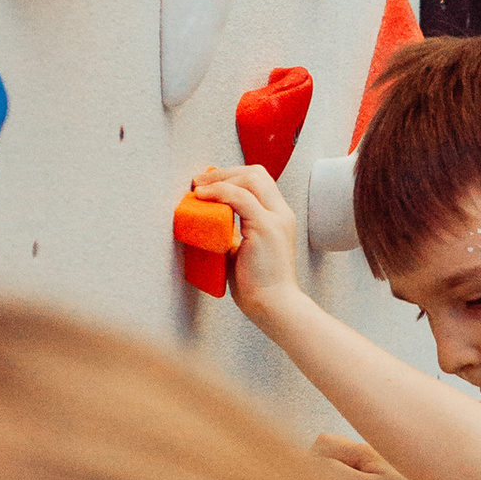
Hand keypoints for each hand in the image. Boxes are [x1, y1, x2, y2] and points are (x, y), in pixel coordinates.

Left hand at [194, 162, 301, 324]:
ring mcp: (276, 219)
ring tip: (198, 189)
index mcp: (279, 218)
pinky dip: (219, 192)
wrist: (274, 306)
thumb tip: (210, 224)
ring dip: (219, 179)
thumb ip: (234, 234)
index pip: (259, 181)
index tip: (207, 185)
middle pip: (256, 173)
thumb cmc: (258, 287)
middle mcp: (282, 214)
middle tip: (199, 182)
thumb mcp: (244, 251)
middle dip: (223, 172)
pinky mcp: (265, 227)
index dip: (232, 176)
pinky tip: (202, 197)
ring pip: (250, 178)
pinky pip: (240, 197)